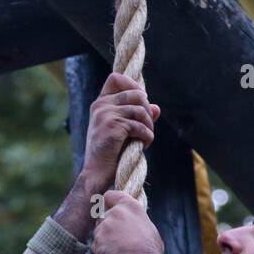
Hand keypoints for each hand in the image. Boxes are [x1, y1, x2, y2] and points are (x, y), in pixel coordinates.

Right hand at [82, 72, 159, 192]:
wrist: (96, 175)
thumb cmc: (109, 155)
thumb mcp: (123, 131)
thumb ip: (137, 117)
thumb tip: (157, 108)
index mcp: (100, 104)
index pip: (116, 78)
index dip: (132, 84)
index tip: (142, 100)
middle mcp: (101, 106)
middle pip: (136, 93)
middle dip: (147, 110)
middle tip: (147, 127)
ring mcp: (106, 115)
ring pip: (140, 109)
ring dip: (149, 125)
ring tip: (146, 138)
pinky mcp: (114, 127)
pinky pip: (139, 125)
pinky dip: (147, 136)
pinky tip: (143, 145)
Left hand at [91, 190, 164, 253]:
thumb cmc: (150, 250)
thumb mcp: (148, 227)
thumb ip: (134, 219)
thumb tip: (131, 221)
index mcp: (130, 206)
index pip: (110, 195)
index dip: (109, 202)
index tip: (110, 208)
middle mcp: (115, 213)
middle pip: (103, 215)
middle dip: (107, 224)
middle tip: (119, 237)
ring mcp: (103, 227)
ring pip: (98, 230)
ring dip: (104, 238)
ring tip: (119, 250)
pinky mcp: (96, 242)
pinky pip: (96, 245)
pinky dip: (101, 251)